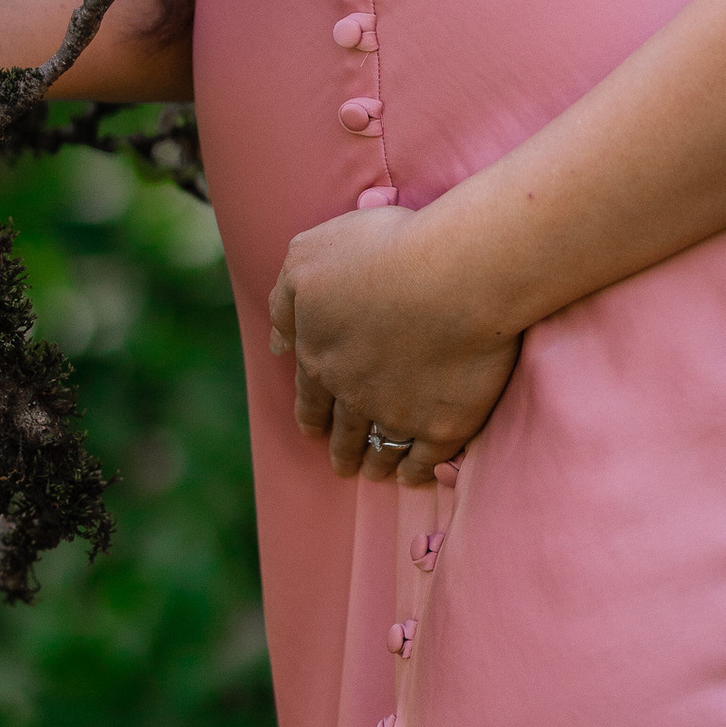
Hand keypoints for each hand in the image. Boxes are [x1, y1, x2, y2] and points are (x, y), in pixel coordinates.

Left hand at [267, 204, 520, 486]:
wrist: (450, 274)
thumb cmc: (381, 251)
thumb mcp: (309, 256)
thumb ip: (284, 300)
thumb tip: (275, 343)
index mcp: (319, 355)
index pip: (309, 394)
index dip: (310, 411)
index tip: (312, 428)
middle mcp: (352, 393)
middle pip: (343, 430)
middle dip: (340, 448)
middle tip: (341, 463)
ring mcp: (398, 414)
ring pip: (379, 450)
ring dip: (374, 463)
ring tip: (374, 473)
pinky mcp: (442, 426)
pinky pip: (423, 461)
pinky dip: (415, 472)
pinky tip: (413, 475)